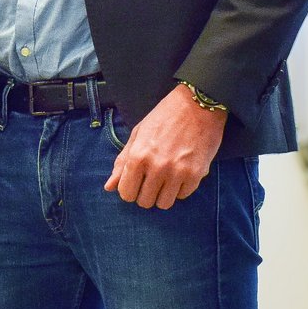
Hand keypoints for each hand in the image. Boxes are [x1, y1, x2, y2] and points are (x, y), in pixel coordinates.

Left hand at [104, 84, 225, 208]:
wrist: (198, 104)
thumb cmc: (165, 116)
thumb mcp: (138, 134)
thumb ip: (123, 162)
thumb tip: (109, 187)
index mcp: (138, 156)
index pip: (126, 194)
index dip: (129, 190)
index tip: (136, 182)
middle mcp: (157, 167)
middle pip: (145, 201)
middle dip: (145, 193)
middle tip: (152, 179)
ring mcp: (178, 172)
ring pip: (164, 204)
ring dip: (163, 194)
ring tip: (166, 178)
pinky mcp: (196, 174)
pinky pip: (182, 196)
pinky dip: (180, 188)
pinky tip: (180, 172)